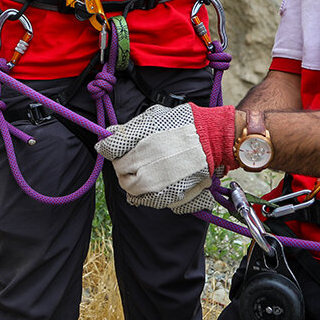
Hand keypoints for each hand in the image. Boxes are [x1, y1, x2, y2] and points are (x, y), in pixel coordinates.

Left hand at [95, 103, 237, 213]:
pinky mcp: (171, 198)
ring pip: (133, 192)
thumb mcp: (152, 119)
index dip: (114, 150)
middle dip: (124, 168)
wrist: (213, 139)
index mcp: (139, 151)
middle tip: (135, 159)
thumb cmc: (183, 125)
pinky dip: (148, 194)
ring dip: (134, 182)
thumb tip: (106, 136)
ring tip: (147, 170)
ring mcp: (159, 188)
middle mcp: (146, 173)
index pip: (112, 155)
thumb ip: (127, 131)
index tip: (120, 148)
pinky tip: (156, 182)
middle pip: (121, 175)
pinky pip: (150, 201)